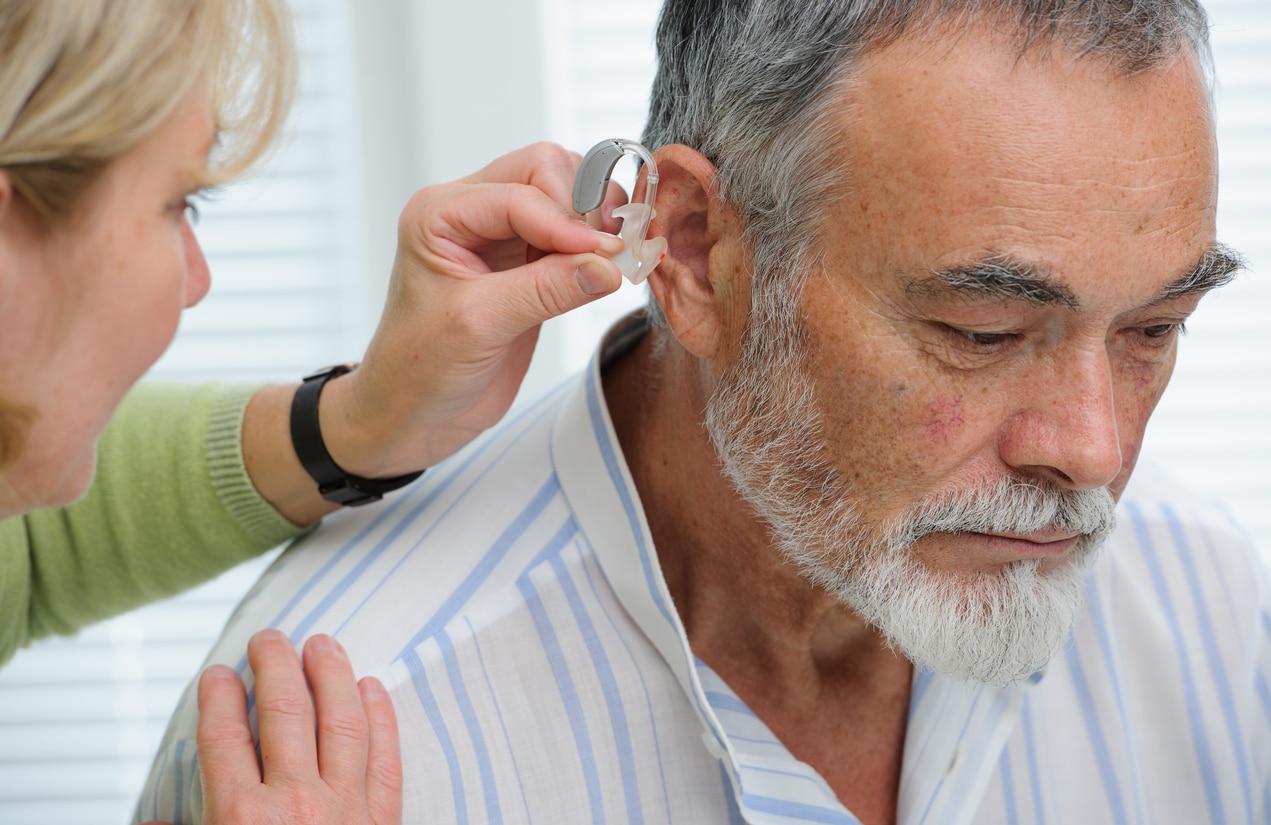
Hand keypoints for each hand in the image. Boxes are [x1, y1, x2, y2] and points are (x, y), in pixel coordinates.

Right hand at [185, 630, 401, 824]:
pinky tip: (371, 688)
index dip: (219, 698)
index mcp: (240, 817)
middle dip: (276, 666)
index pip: (225, 738)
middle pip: (285, 713)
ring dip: (333, 676)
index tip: (219, 672)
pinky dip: (381, 718)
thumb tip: (148, 822)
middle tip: (270, 638)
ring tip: (323, 644)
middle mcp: (295, 805)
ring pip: (342, 723)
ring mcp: (346, 810)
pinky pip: (385, 760)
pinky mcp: (384, 822)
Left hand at [322, 142, 627, 477]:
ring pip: (563, 194)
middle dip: (583, 206)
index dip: (566, 220)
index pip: (520, 192)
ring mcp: (499, 236)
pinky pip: (570, 234)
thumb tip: (607, 265)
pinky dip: (595, 246)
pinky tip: (606, 272)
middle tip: (610, 252)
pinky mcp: (526, 263)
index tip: (605, 253)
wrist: (413, 414)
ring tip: (611, 262)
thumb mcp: (479, 326)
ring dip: (594, 221)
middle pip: (545, 170)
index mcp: (439, 213)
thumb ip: (545, 290)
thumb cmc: (419, 369)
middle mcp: (468, 213)